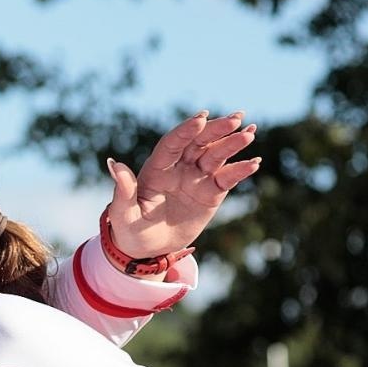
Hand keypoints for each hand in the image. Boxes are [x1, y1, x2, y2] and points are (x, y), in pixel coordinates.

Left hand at [104, 112, 260, 267]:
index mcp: (155, 169)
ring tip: (250, 134)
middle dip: (216, 129)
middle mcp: (178, 168)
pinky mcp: (211, 192)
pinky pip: (227, 178)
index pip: (172, 144)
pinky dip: (240, 170)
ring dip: (232, 144)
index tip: (201, 118)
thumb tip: (114, 164)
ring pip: (216, 156)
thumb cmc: (130, 230)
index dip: (186, 131)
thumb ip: (123, 190)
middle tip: (236, 117)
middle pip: (198, 143)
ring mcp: (196, 178)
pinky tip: (254, 163)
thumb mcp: (123, 214)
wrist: (148, 249)